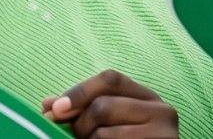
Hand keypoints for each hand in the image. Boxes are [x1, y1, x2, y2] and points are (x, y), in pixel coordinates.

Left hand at [41, 70, 177, 137]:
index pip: (111, 79)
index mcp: (148, 99)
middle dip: (80, 125)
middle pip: (103, 106)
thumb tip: (48, 104)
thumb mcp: (108, 125)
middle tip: (76, 138)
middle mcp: (162, 111)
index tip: (55, 110)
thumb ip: (82, 112)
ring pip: (102, 134)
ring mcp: (163, 134)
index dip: (79, 92)